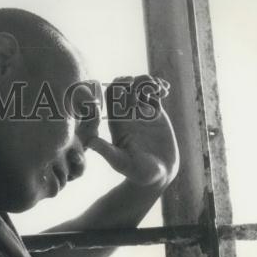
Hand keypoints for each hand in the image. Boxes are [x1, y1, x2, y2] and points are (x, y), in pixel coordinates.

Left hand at [85, 74, 178, 188]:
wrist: (158, 175)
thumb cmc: (138, 173)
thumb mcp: (121, 162)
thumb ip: (107, 152)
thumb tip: (90, 143)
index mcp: (117, 122)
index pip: (111, 96)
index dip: (119, 86)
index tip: (131, 84)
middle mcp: (127, 115)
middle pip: (126, 87)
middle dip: (136, 81)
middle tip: (150, 87)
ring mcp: (142, 113)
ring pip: (141, 87)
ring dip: (149, 82)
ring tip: (161, 90)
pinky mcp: (156, 114)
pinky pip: (154, 94)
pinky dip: (159, 87)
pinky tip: (166, 92)